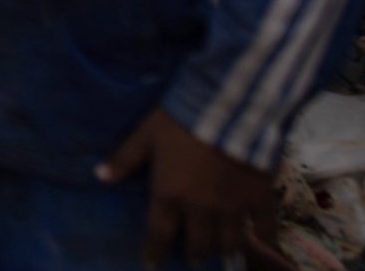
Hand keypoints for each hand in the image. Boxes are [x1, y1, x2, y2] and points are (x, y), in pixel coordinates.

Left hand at [99, 108, 275, 265]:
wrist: (227, 109)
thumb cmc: (179, 121)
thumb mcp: (145, 136)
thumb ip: (124, 159)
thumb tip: (99, 176)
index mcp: (170, 196)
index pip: (159, 234)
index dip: (154, 253)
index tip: (151, 265)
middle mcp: (201, 209)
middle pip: (197, 245)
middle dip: (192, 255)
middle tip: (190, 259)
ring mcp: (233, 207)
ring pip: (228, 243)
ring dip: (221, 251)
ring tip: (218, 254)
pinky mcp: (260, 199)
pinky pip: (264, 229)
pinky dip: (263, 241)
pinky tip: (260, 247)